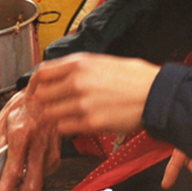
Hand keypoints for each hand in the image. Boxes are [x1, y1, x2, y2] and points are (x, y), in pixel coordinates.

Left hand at [0, 89, 60, 190]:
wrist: (45, 96)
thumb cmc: (22, 107)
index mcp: (21, 135)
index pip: (14, 171)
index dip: (5, 190)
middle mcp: (38, 145)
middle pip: (32, 185)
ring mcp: (50, 151)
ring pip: (39, 182)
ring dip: (24, 186)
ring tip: (14, 178)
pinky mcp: (57, 155)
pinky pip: (44, 174)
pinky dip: (33, 176)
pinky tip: (27, 166)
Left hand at [25, 54, 159, 136]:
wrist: (156, 95)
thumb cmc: (135, 78)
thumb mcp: (103, 61)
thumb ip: (79, 68)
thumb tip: (62, 74)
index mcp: (80, 63)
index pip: (42, 73)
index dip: (35, 85)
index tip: (36, 91)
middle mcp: (77, 81)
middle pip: (41, 96)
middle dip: (44, 103)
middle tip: (50, 108)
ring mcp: (82, 103)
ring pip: (50, 114)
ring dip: (54, 118)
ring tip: (65, 117)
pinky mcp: (91, 122)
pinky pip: (64, 129)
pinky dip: (66, 129)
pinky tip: (76, 125)